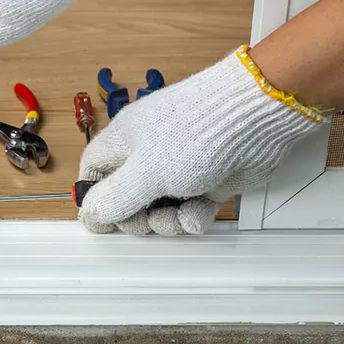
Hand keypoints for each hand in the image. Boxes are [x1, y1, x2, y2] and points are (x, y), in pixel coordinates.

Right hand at [77, 47, 326, 235]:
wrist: (255, 119)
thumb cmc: (195, 133)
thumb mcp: (146, 172)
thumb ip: (115, 197)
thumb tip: (89, 213)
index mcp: (124, 141)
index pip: (94, 168)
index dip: (93, 195)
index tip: (101, 219)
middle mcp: (149, 153)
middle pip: (128, 196)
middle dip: (136, 217)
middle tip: (146, 223)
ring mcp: (179, 167)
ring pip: (161, 207)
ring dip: (168, 221)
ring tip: (180, 217)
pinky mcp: (208, 179)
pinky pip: (191, 207)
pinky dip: (194, 216)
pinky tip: (199, 213)